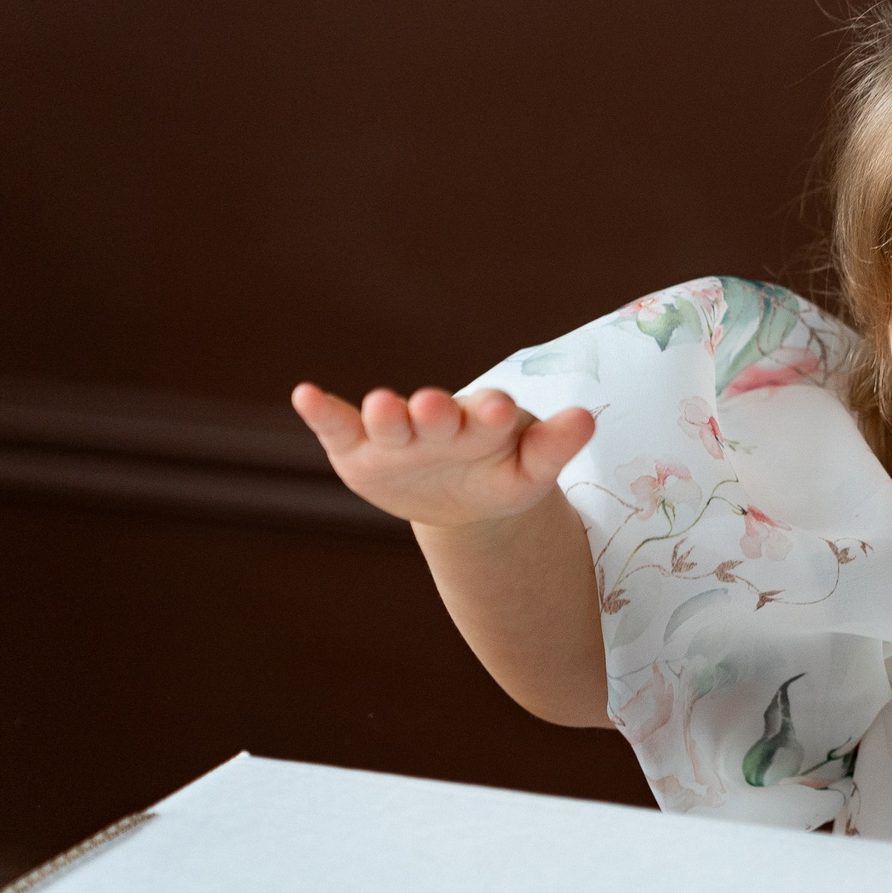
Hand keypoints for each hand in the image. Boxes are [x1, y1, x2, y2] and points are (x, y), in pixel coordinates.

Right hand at [290, 382, 594, 527]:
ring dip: (386, 412)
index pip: (489, 414)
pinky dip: (321, 411)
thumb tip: (586, 417)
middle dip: (433, 411)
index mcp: (484, 421)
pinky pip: (338, 426)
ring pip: (389, 419)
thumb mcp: (530, 472)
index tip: (496, 410)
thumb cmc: (501, 475)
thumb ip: (554, 447)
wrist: (463, 498)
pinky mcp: (358, 447)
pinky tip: (304, 394)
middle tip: (433, 405)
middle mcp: (438, 419)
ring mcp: (397, 433)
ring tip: (382, 405)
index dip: (491, 413)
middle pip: (435, 414)